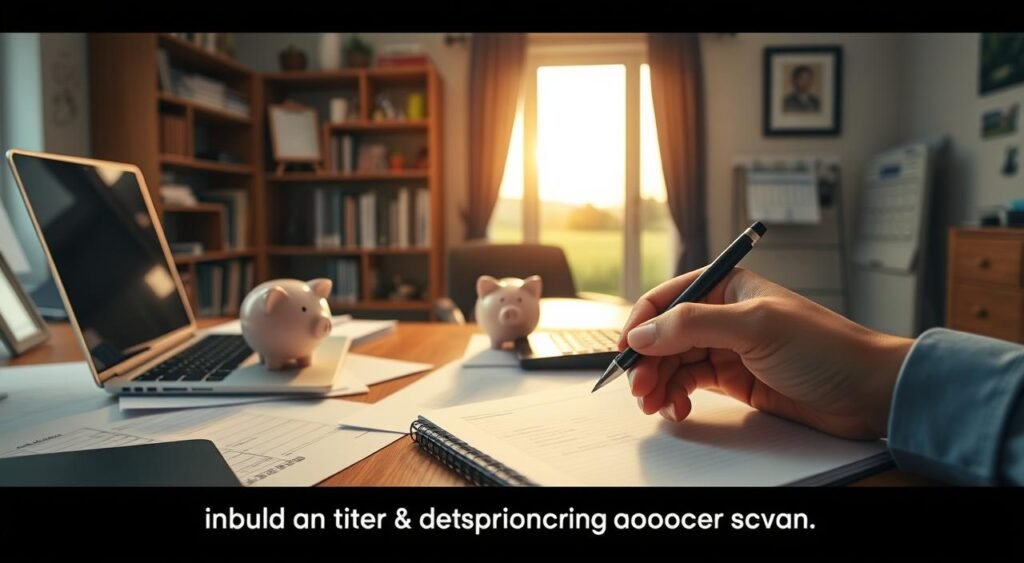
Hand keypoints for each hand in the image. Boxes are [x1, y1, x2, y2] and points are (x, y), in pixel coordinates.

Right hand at [619, 268, 912, 439]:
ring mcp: (728, 349)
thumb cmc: (826, 348)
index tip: (624, 352)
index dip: (640, 324)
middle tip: (640, 390)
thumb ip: (693, 325)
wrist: (869, 391)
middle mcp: (723, 315)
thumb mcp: (755, 327)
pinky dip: (677, 397)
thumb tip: (643, 332)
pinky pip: (691, 385)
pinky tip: (678, 410)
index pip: (667, 299)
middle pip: (664, 335)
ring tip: (656, 406)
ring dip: (658, 383)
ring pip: (674, 362)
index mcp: (727, 287)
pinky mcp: (735, 380)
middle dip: (647, 361)